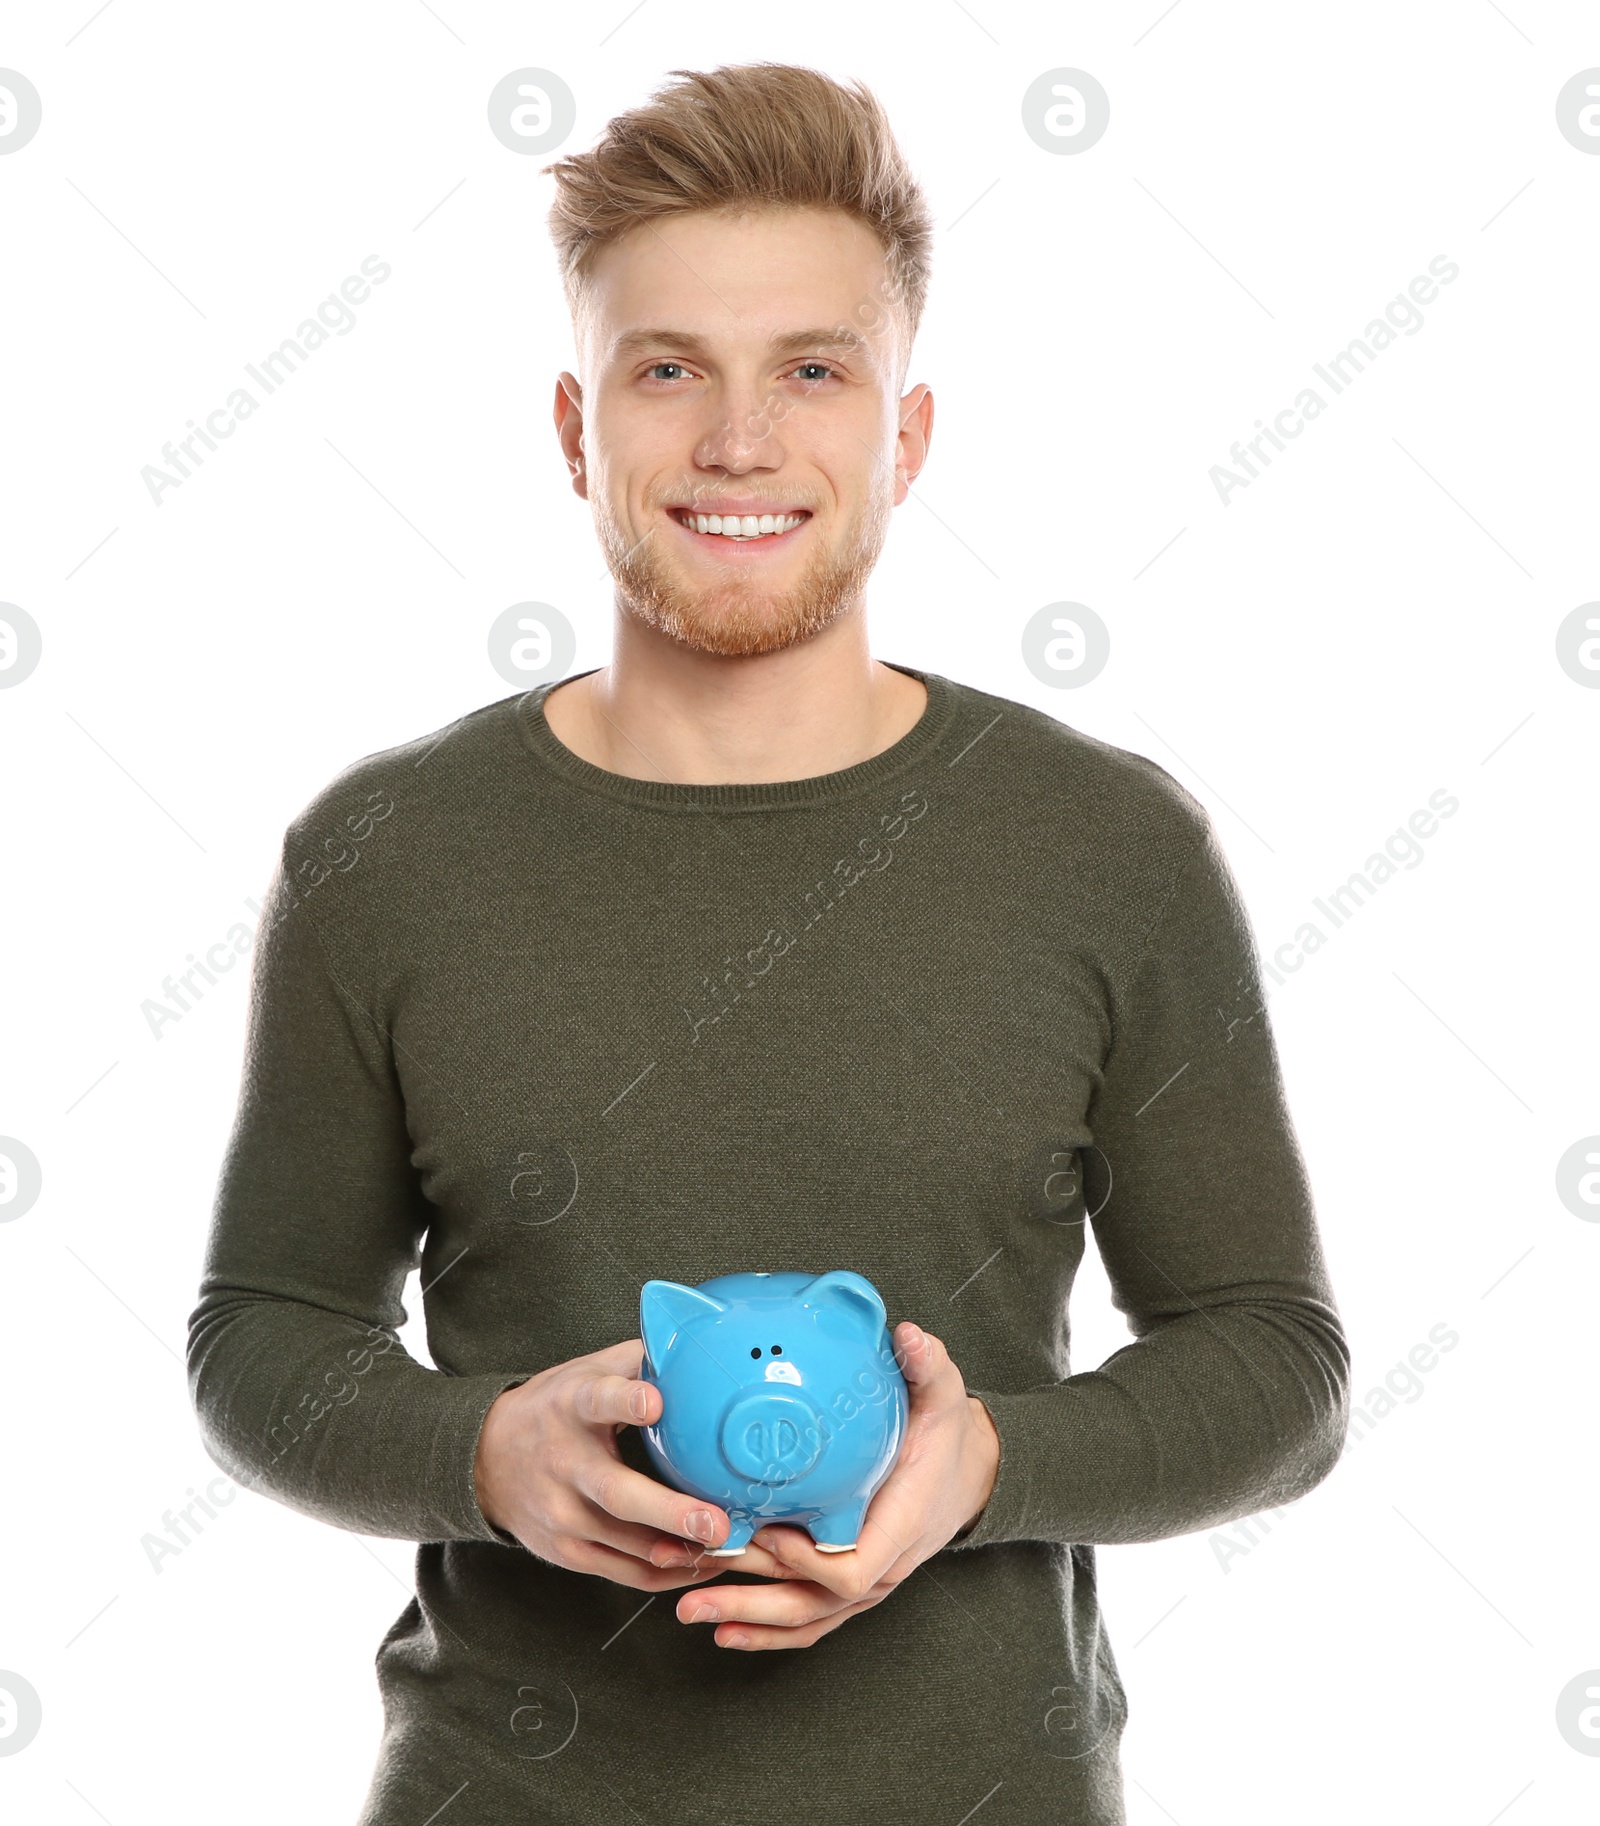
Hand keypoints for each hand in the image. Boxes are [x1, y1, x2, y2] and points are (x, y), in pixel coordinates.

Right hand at [473, 1337, 790, 1592]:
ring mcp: (563, 1514)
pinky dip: (668, 1572)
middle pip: (617, 1494)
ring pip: (628, 1544)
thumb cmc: (555, 1408)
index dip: (625, 1400)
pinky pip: (626, 1572)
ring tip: (733, 1550)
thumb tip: (698, 1343)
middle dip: (670, 1512)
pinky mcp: (567, 1552)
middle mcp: (565, 1464)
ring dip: (683, 1552)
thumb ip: (639, 1360)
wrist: (486, 1461)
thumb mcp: (587, 1370)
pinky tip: (704, 1563)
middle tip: (716, 1523)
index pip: (597, 1399)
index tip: (656, 1402)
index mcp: (572, 1406)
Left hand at [664, 1321, 1000, 1650]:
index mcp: (901, 1526)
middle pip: (812, 1602)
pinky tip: (723, 1630)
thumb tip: (907, 1333)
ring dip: (746, 1619)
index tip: (763, 1532)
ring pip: (805, 1618)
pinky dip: (767, 1632)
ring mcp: (868, 1585)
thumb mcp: (946, 1397)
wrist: (970, 1476)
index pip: (852, 1567)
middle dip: (751, 1597)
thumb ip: (927, 1366)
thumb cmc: (948, 1437)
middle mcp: (883, 1567)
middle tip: (690, 1584)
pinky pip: (809, 1621)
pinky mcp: (852, 1589)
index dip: (804, 1560)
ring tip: (689, 1610)